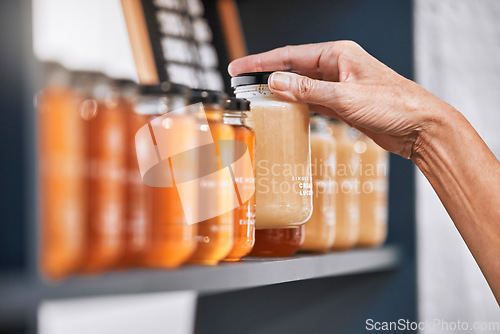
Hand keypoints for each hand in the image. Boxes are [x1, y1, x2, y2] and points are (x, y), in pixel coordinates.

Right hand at [228, 41, 453, 157]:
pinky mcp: (343, 104)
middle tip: (242, 84)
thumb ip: (307, 90)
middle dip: (268, 76)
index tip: (239, 68)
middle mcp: (337, 67)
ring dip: (282, 93)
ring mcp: (340, 86)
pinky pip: (313, 102)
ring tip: (258, 100)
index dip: (261, 62)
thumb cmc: (394, 105)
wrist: (421, 128)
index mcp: (338, 54)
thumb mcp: (345, 97)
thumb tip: (275, 82)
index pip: (290, 55)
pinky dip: (298, 107)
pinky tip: (285, 112)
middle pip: (294, 69)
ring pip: (302, 87)